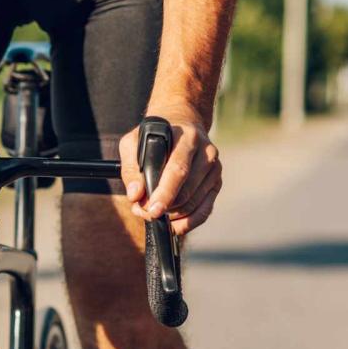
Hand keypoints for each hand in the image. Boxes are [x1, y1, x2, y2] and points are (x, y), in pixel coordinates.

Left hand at [118, 108, 222, 235]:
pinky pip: (205, 210)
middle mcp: (206, 152)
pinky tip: (172, 225)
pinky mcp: (216, 182)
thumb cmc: (152, 136)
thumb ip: (130, 168)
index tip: (151, 210)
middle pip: (187, 191)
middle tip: (143, 212)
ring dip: (171, 216)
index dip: (165, 193)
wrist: (180, 123)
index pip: (178, 170)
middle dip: (164, 208)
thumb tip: (135, 195)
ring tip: (152, 212)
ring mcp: (214, 168)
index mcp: (187, 138)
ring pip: (193, 203)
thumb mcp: (133, 143)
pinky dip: (187, 223)